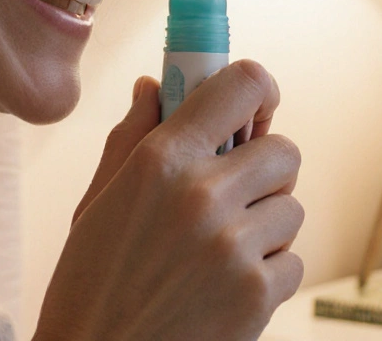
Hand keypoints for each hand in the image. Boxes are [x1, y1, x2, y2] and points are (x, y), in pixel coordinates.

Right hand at [35, 60, 303, 340]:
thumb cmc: (88, 286)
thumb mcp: (95, 204)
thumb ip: (130, 138)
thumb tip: (152, 88)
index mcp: (161, 160)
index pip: (243, 85)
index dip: (259, 92)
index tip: (255, 109)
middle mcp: (202, 195)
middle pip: (284, 150)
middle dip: (264, 170)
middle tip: (234, 195)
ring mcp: (234, 247)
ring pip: (291, 209)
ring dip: (266, 227)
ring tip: (218, 253)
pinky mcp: (257, 296)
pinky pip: (292, 262)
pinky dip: (268, 275)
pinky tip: (223, 289)